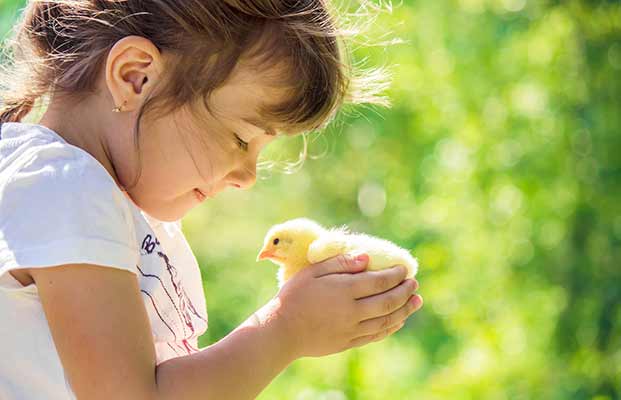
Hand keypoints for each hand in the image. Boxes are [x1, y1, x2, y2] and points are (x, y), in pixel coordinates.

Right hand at [272, 253, 422, 357]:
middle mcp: (352, 311)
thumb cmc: (294, 296)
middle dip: (404, 292)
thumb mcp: (312, 272)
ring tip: (416, 301)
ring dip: (404, 310)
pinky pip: (376, 335)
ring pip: (386, 320)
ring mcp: (351, 329)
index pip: (378, 281)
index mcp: (344, 290)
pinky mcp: (348, 342)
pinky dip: (391, 327)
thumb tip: (366, 258)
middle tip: (414, 283)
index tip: (405, 269)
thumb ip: (339, 264)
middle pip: (387, 301)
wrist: (281, 330)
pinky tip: (398, 320)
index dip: (395, 275)